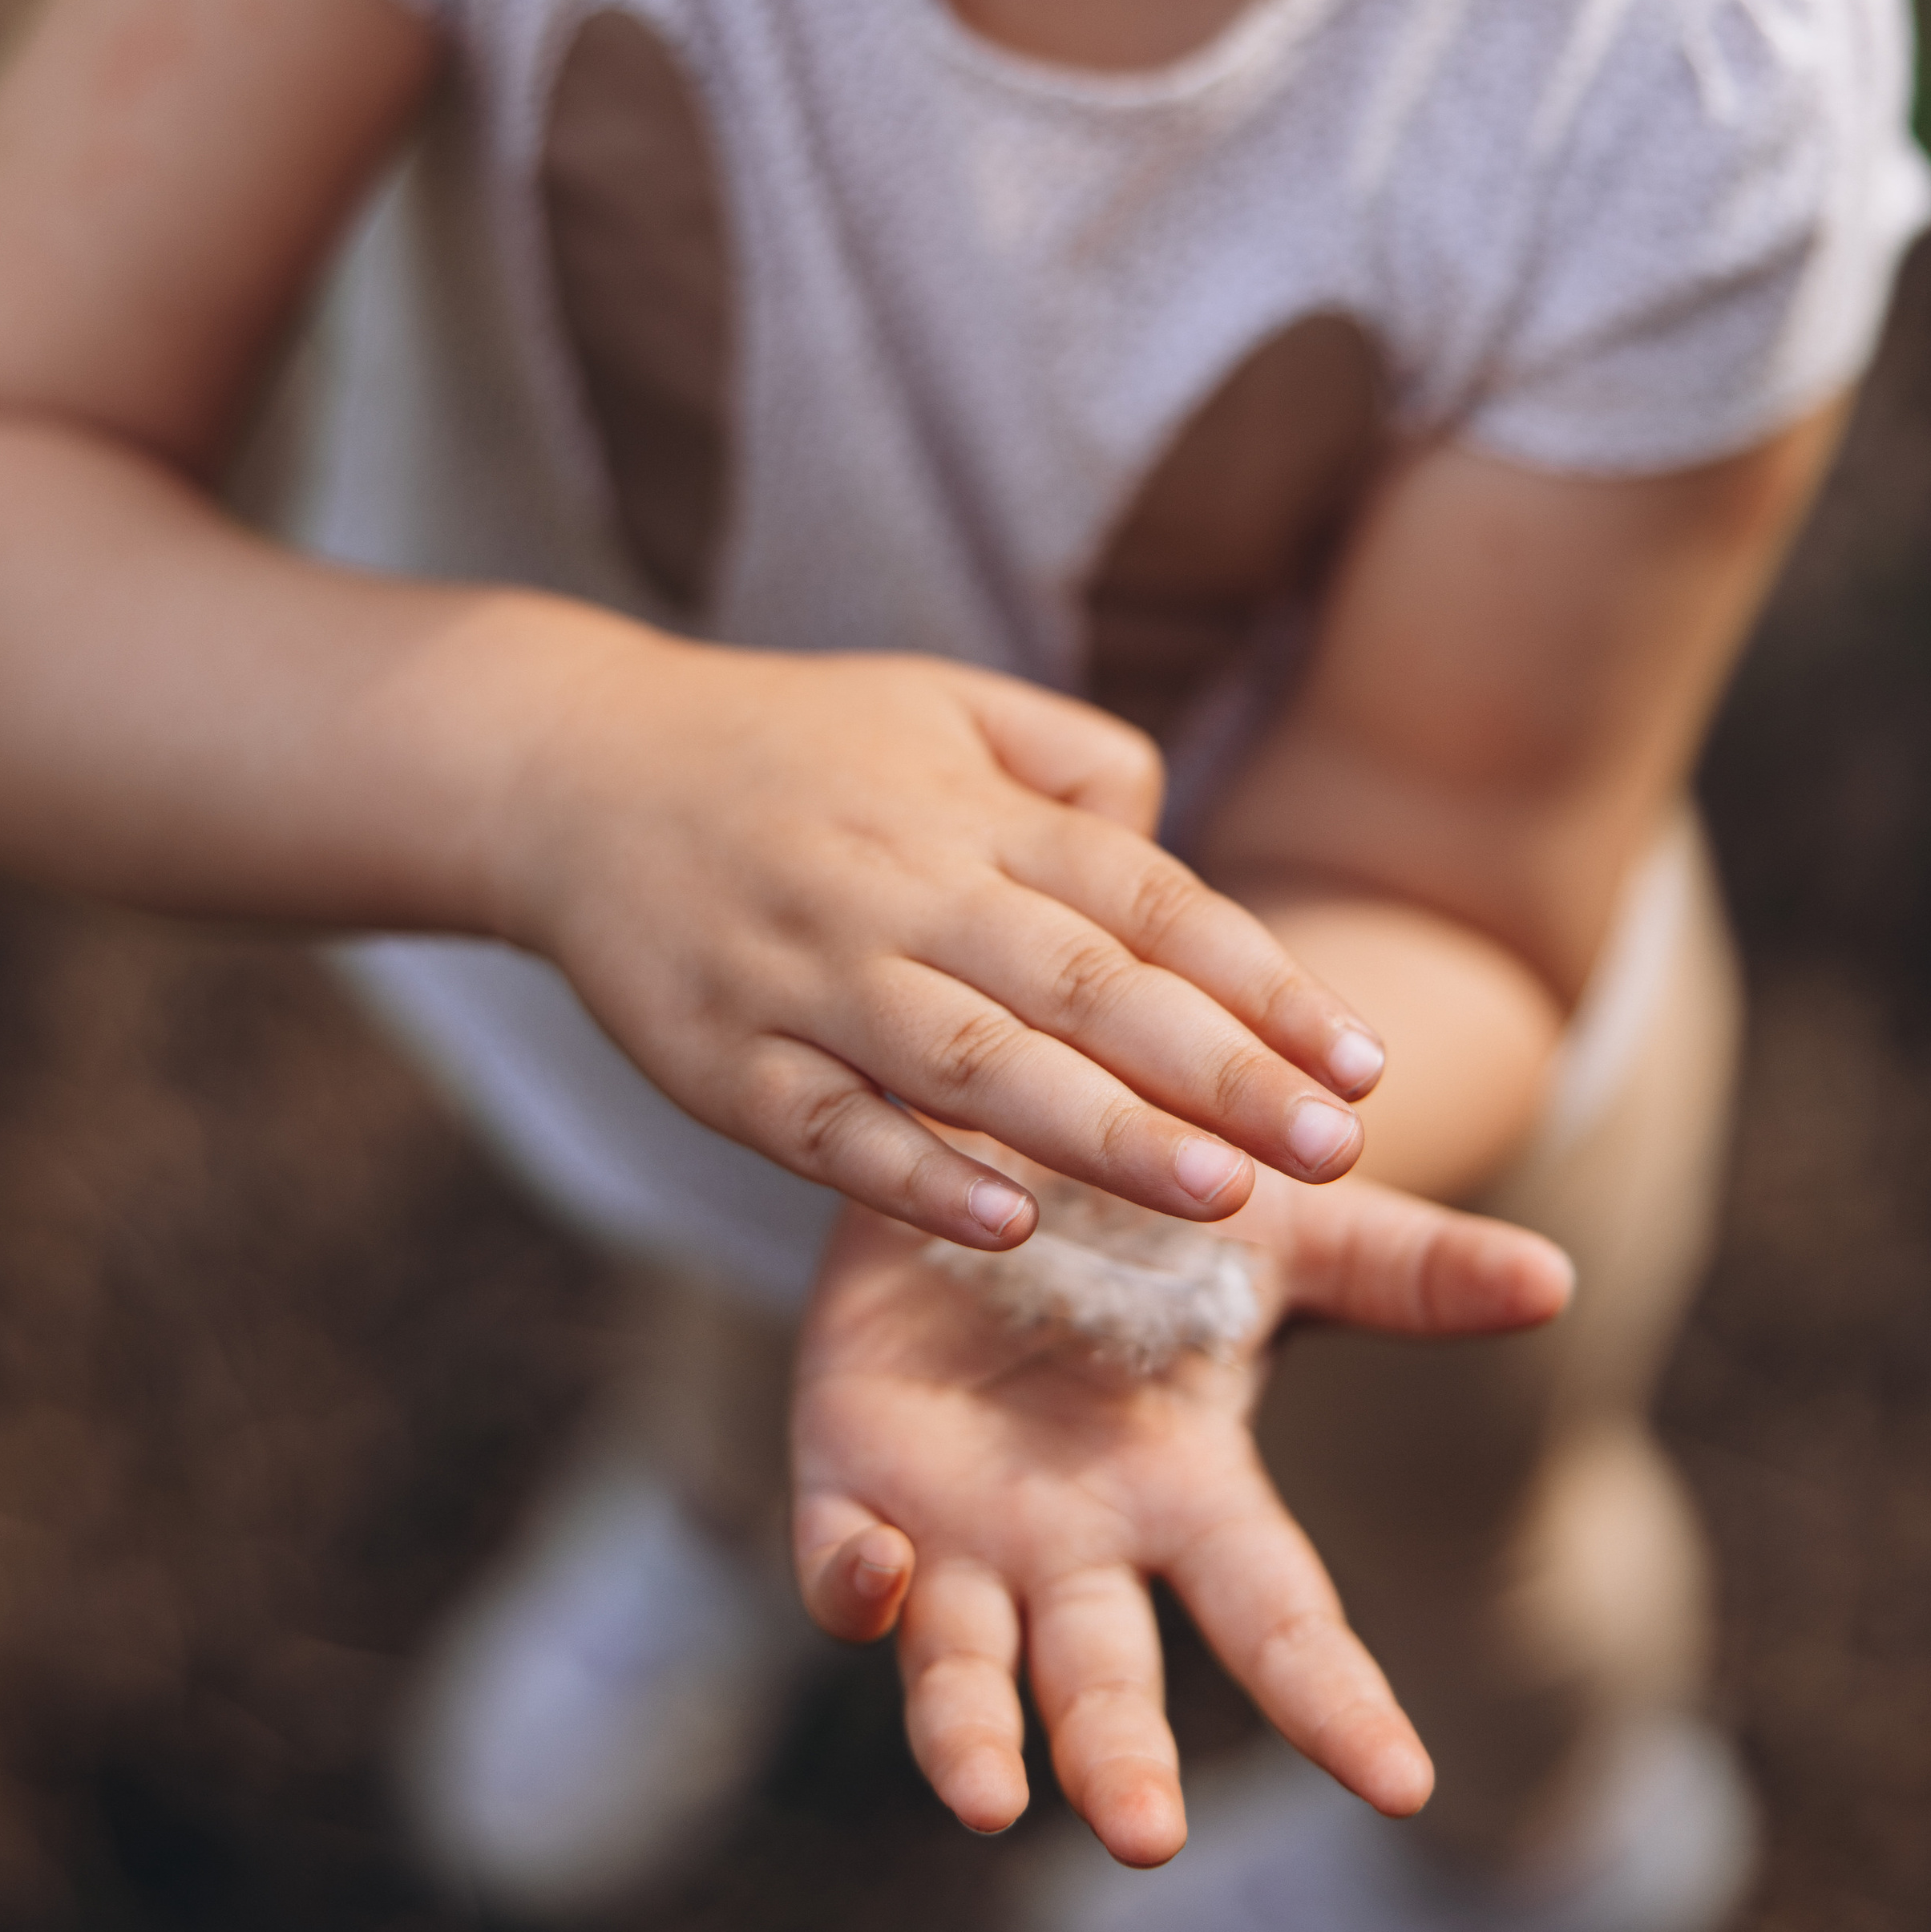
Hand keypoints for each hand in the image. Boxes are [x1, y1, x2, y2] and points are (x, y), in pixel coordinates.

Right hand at [509, 637, 1387, 1248]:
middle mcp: (897, 886)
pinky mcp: (719, 1059)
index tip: (1359, 1066)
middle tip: (1333, 1152)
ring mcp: (802, 975)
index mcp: (967, 809)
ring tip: (1218, 1198)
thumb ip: (1073, 768)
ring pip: (966, 1062)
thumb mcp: (940, 704)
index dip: (1258, 982)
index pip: (1142, 897)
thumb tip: (1176, 843)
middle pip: (1078, 985)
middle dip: (1215, 1072)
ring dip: (1096, 1133)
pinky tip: (1004, 1227)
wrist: (572, 765)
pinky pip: (824, 1128)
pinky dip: (910, 1178)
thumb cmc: (789, 747)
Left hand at [791, 1166, 1572, 1865]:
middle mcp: (1076, 1540)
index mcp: (1190, 1494)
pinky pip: (838, 1559)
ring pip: (962, 1666)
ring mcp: (957, 1524)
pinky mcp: (850, 1474)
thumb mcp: (1289, 1227)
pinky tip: (875, 1575)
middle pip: (1105, 1681)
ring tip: (991, 1800)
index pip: (1278, 1619)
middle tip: (1145, 1836)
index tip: (1400, 1784)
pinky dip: (851, 1582)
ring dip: (972, 1739)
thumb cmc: (1154, 1205)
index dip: (1337, 1703)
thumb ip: (1406, 1270)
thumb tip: (1553, 1280)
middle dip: (1124, 1762)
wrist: (999, 1140)